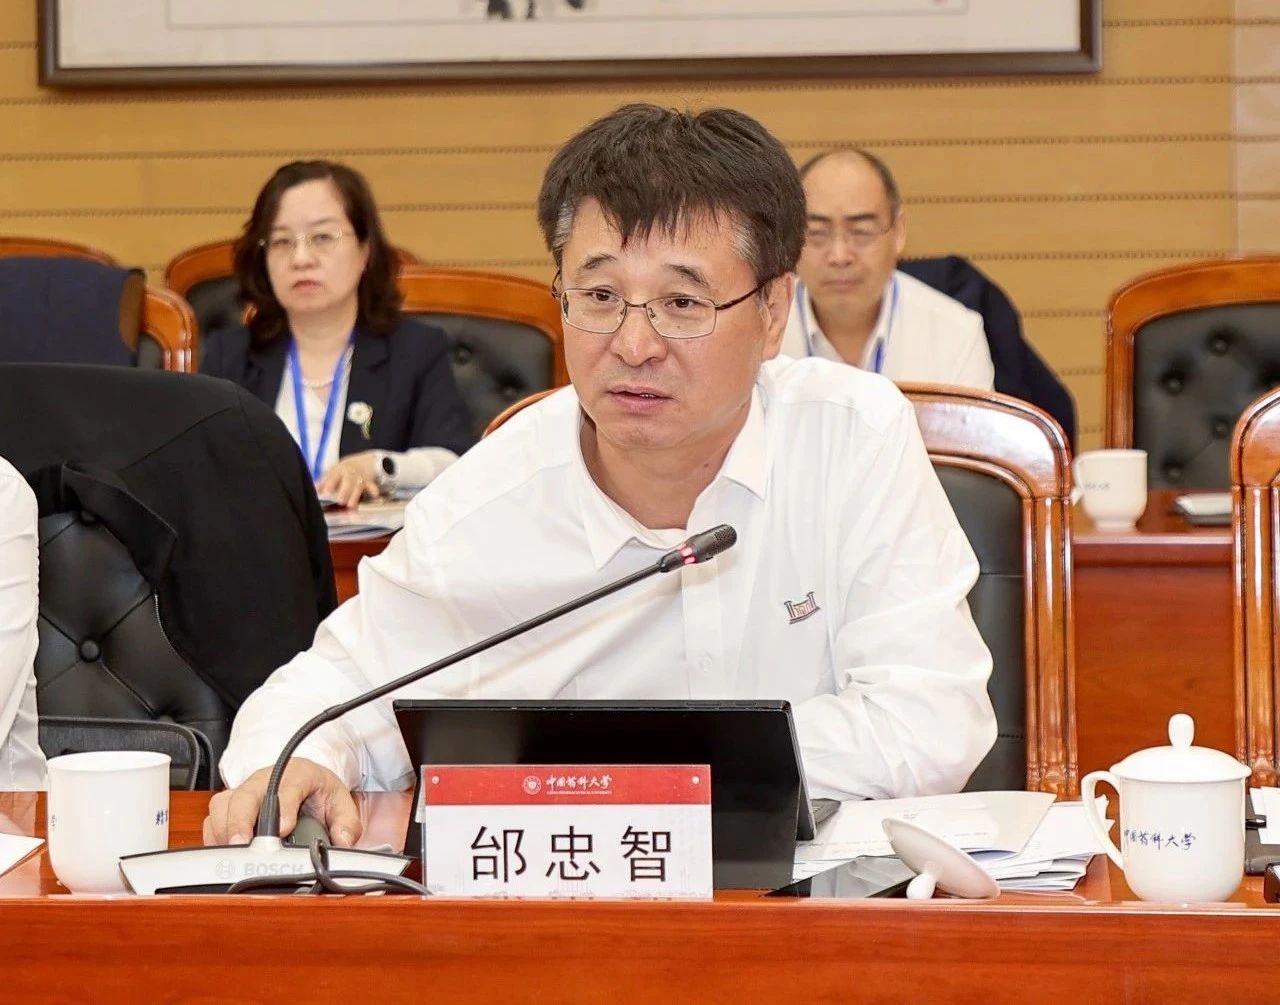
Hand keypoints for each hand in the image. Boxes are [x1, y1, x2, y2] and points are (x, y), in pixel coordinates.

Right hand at [202, 757, 362, 847]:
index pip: (288, 786)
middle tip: (244, 845)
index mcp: (298, 774)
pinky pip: (214, 819)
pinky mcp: (230, 805)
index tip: (283, 828)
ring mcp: (245, 791)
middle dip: (241, 821)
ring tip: (233, 854)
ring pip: (224, 804)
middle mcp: (267, 779)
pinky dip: (216, 837)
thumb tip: (343, 842)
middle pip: (246, 794)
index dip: (284, 806)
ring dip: (226, 831)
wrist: (304, 781)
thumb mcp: (341, 802)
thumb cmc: (318, 791)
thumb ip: (347, 822)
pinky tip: (225, 854)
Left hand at [316, 451, 381, 507]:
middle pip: (347, 482)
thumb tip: (313, 488)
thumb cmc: (344, 471)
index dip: (329, 483)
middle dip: (344, 491)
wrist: (362, 462)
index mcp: (338, 471)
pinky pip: (372, 486)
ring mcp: (359, 478)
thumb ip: (323, 482)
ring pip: (357, 487)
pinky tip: (374, 494)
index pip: (333, 476)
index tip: (326, 491)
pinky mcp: (368, 482)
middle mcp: (349, 474)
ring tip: (351, 505)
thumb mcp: (333, 473)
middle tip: (340, 500)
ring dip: (355, 495)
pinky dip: (373, 490)